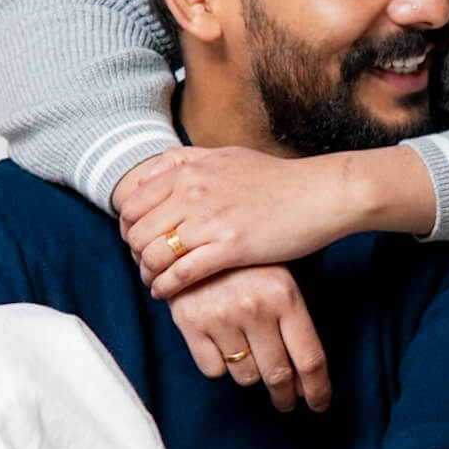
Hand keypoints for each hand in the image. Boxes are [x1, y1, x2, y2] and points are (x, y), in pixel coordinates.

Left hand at [120, 145, 355, 294]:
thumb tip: (150, 174)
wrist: (319, 194)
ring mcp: (210, 220)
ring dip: (148, 274)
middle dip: (135, 254)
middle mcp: (193, 192)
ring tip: (154, 282)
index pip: (133, 204)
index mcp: (189, 170)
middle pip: (137, 232)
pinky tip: (166, 293)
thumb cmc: (276, 179)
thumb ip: (185, 160)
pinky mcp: (230, 247)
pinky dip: (167, 287)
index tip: (138, 242)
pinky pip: (182, 273)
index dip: (128, 229)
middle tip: (145, 266)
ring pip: (154, 254)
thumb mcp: (226, 156)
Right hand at [166, 265, 330, 413]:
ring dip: (249, 373)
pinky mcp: (190, 323)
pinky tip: (220, 342)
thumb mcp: (279, 282)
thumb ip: (293, 328)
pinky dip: (219, 364)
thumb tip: (303, 383)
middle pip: (277, 375)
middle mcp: (254, 307)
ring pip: (245, 376)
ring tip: (245, 351)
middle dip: (284, 396)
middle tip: (285, 402)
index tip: (318, 405)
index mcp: (284, 295)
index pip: (309, 358)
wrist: (190, 239)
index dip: (317, 389)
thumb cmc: (244, 265)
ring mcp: (221, 316)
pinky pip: (213, 369)